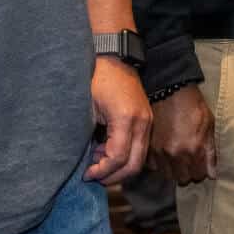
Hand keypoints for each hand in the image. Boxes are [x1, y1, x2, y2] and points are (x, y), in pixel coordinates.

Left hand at [84, 58, 151, 184]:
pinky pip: (139, 147)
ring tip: (97, 162)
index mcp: (126, 119)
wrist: (114, 56)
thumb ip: (89, 135)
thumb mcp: (87, 107)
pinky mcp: (146, 120)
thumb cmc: (98, 78)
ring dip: (119, 167)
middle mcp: (142, 123)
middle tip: (93, 177)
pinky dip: (124, 156)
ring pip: (139, 158)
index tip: (86, 174)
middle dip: (113, 176)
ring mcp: (147, 121)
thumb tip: (87, 160)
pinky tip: (105, 150)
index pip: (118, 158)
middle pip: (134, 164)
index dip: (102, 171)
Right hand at [150, 84, 217, 184]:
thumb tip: (213, 174)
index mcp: (194, 150)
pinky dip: (160, 163)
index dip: (202, 171)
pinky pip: (154, 166)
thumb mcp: (209, 126)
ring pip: (168, 175)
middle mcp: (176, 155)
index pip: (199, 176)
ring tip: (178, 158)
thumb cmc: (194, 106)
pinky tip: (165, 154)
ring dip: (174, 170)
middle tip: (190, 161)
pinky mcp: (148, 148)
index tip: (201, 164)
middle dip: (188, 172)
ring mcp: (160, 153)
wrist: (171, 91)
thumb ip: (211, 152)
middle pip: (183, 179)